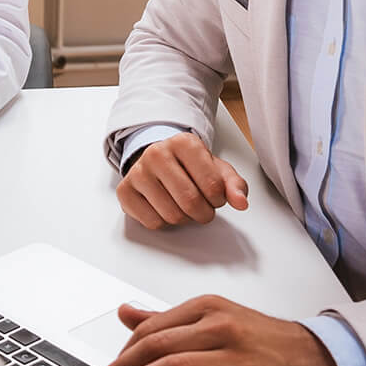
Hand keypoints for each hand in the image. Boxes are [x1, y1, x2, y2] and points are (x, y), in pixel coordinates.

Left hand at [89, 297, 339, 365]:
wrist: (320, 358)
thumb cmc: (264, 341)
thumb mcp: (215, 319)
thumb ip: (168, 320)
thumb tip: (126, 312)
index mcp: (208, 309)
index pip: (151, 329)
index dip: (121, 354)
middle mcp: (221, 328)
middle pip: (157, 347)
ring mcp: (239, 359)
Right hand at [117, 131, 248, 226]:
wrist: (158, 161)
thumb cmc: (189, 167)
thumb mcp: (217, 170)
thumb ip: (234, 185)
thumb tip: (241, 202)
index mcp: (184, 143)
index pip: (212, 186)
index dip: (218, 199)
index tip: (214, 195)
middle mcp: (157, 153)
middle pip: (190, 202)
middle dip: (203, 213)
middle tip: (202, 206)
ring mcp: (138, 172)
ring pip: (172, 215)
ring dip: (184, 218)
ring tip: (182, 204)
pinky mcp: (125, 191)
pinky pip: (152, 222)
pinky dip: (163, 222)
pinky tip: (163, 206)